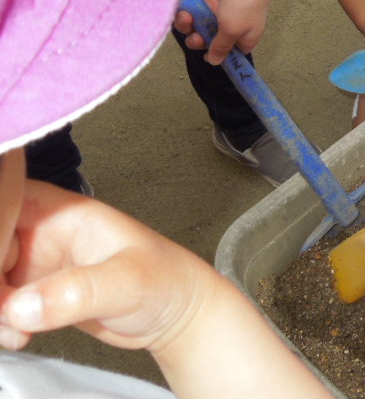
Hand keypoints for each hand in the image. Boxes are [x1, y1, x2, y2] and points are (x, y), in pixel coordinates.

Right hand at [0, 180, 218, 352]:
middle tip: (4, 306)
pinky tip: (20, 335)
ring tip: (15, 329)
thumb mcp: (126, 282)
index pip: (6, 202)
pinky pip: (0, 304)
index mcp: (66, 213)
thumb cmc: (165, 280)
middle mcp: (46, 234)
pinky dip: (0, 323)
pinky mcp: (37, 293)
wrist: (175, 314)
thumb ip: (77, 292)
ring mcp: (38, 264)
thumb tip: (22, 306)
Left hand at [173, 0, 273, 64]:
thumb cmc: (245, 3)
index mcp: (242, 39)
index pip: (226, 54)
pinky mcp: (206, 0)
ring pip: (196, 26)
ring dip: (187, 25)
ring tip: (185, 17)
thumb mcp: (232, 30)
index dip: (214, 55)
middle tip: (194, 35)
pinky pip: (192, 11)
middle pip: (207, 41)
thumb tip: (215, 62)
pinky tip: (183, 9)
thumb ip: (221, 47)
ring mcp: (216, 13)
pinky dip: (186, 12)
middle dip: (197, 40)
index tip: (204, 54)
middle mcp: (229, 28)